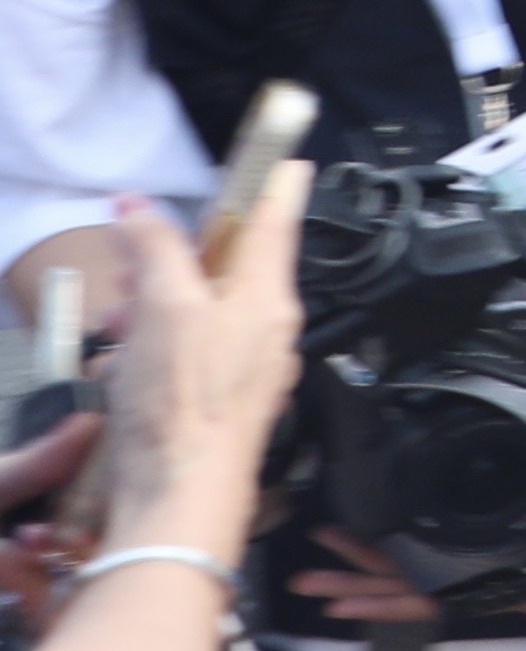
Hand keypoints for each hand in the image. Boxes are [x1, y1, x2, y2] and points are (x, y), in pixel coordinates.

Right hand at [10, 184, 303, 591]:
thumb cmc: (183, 403)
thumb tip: (136, 206)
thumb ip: (155, 248)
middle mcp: (266, 329)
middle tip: (128, 263)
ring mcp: (243, 366)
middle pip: (221, 265)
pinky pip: (180, 354)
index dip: (273, 183)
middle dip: (168, 259)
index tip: (285, 155)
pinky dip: (147, 350)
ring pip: (192, 310)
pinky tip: (119, 369)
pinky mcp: (214, 399)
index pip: (276, 221)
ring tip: (116, 328)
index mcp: (269, 297)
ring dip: (147, 309)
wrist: (179, 495)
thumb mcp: (164, 305)